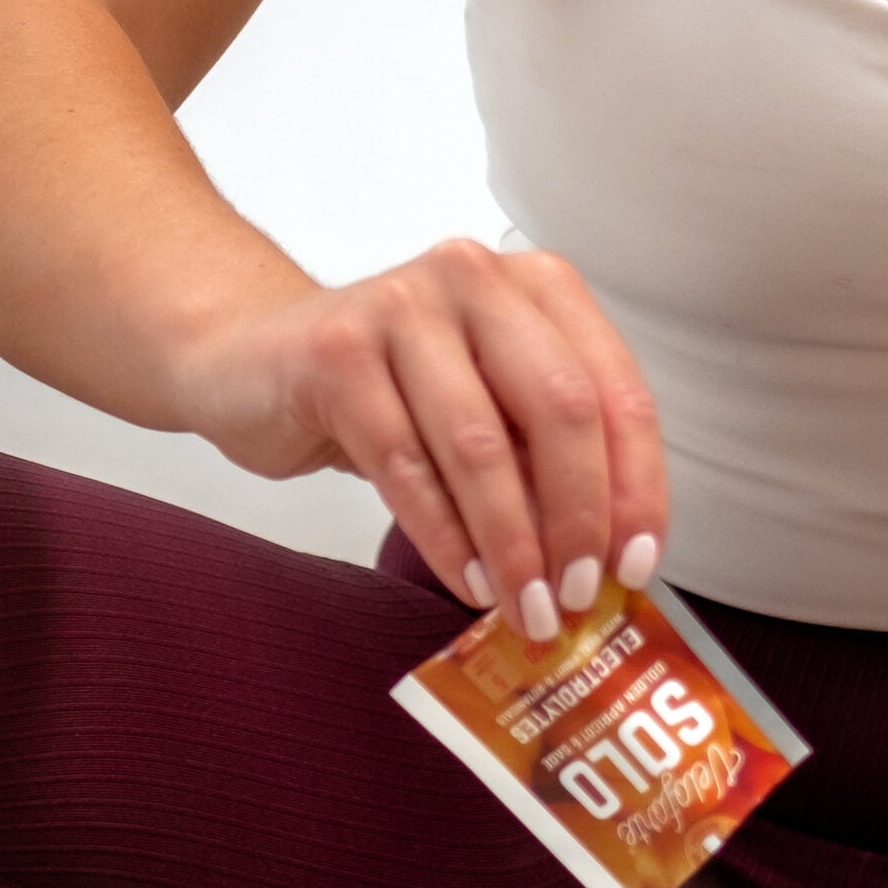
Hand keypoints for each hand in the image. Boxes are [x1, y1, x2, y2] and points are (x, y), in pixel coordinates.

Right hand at [176, 239, 667, 639]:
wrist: (249, 357)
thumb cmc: (389, 388)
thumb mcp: (485, 405)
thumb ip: (544, 457)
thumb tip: (608, 557)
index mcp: (538, 286)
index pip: (616, 391)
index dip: (636, 486)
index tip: (638, 564)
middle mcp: (476, 279)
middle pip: (560, 410)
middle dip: (579, 518)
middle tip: (580, 596)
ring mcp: (402, 307)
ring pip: (479, 444)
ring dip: (511, 544)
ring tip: (525, 608)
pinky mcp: (336, 352)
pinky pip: (405, 464)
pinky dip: (444, 538)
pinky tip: (466, 583)